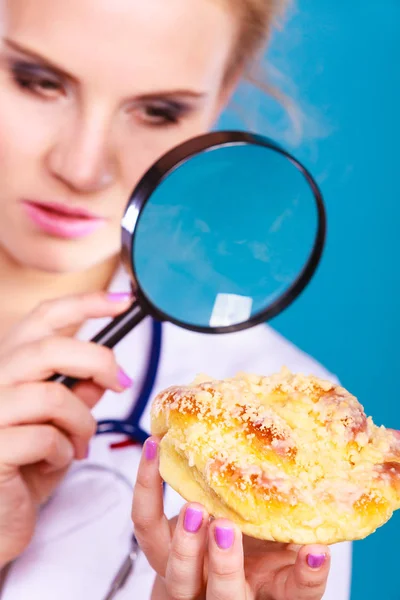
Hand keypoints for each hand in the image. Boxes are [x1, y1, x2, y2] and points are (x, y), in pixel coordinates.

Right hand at [0, 291, 132, 565]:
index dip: (84, 303)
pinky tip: (53, 463)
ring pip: (52, 397)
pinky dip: (63, 452)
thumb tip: (105, 371)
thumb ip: (77, 392)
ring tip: (81, 444)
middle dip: (98, 362)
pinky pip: (44, 438)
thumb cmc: (25, 468)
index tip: (123, 300)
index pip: (42, 318)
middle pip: (49, 349)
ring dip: (81, 422)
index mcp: (8, 366)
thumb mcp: (59, 424)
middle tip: (122, 383)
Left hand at [132, 438, 330, 599]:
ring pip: (180, 574)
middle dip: (225, 565)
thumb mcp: (281, 540)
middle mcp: (225, 589)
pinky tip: (155, 450)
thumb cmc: (256, 545)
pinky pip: (145, 522)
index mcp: (266, 587)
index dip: (306, 577)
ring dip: (185, 543)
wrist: (209, 559)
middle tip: (227, 528)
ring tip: (194, 507)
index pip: (294, 594)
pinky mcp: (157, 547)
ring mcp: (186, 574)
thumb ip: (295, 522)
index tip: (316, 550)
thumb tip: (320, 487)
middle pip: (225, 595)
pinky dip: (147, 487)